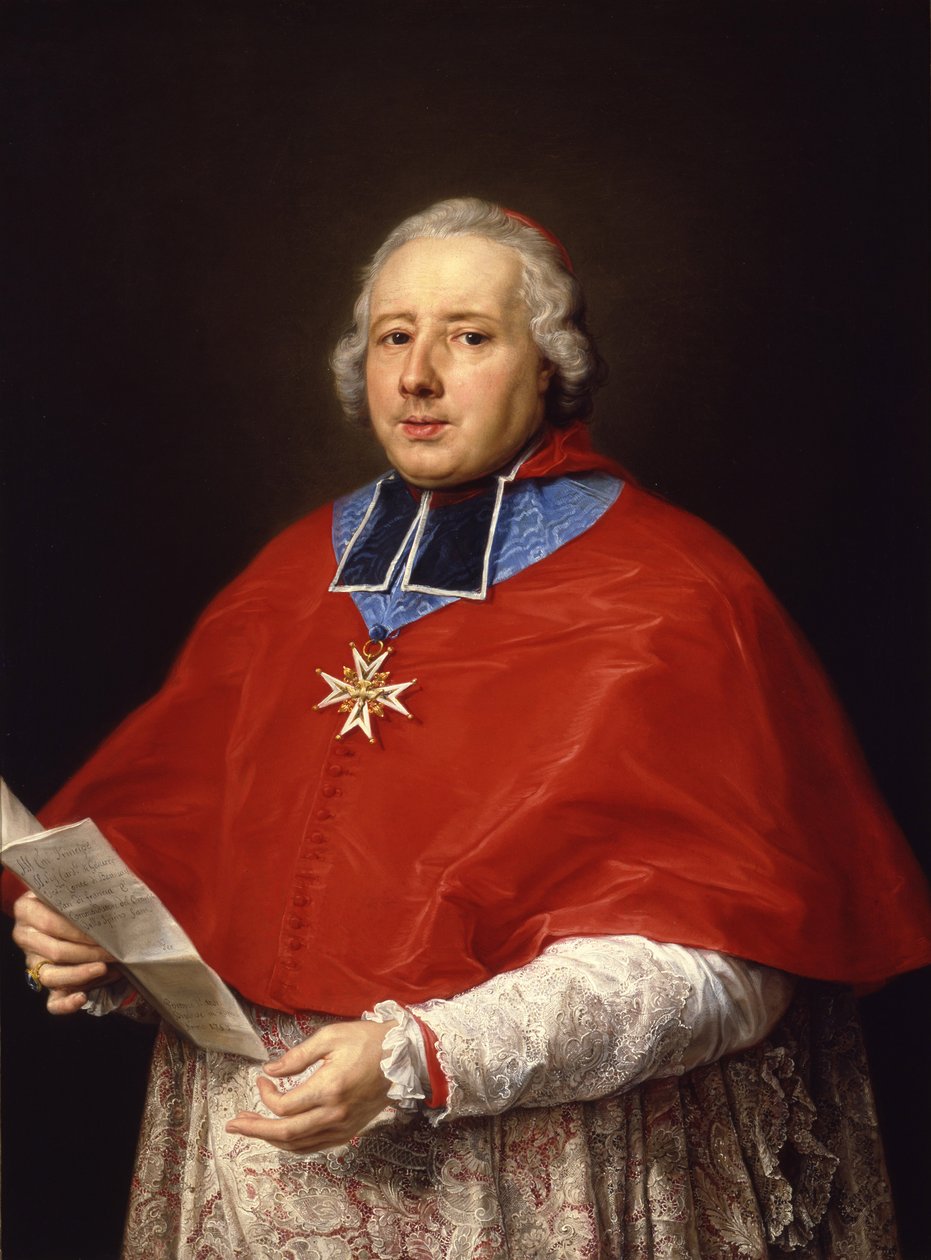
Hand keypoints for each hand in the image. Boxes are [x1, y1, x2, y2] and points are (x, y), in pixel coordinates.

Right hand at [12, 890, 119, 1014]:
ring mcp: (33, 962)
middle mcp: (25, 937)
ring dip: (80, 974)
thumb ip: (79, 895)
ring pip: (52, 976)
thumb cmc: (74, 898)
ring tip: (103, 968)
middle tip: (112, 950)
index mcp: (26, 910)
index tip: (104, 932)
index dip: (79, 930)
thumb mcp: (72, 890)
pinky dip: (67, 1003)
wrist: (65, 910)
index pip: (52, 923)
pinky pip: (52, 1002)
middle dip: (88, 952)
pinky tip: (82, 998)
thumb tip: (107, 903)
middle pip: (56, 950)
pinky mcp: (44, 983)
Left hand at [226, 1018, 396, 1151]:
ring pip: (299, 1145)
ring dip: (271, 1139)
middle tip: (233, 1125)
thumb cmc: (368, 1041)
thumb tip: (270, 1071)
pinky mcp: (349, 1131)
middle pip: (286, 1134)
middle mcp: (335, 1115)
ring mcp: (343, 1127)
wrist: (405, 1057)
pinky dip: (293, 1144)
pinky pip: (314, 1146)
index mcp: (329, 1089)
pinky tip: (281, 1135)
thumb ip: (297, 1056)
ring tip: (251, 1130)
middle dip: (255, 1130)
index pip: (285, 1106)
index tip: (262, 1078)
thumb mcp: (330, 1037)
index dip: (266, 1094)